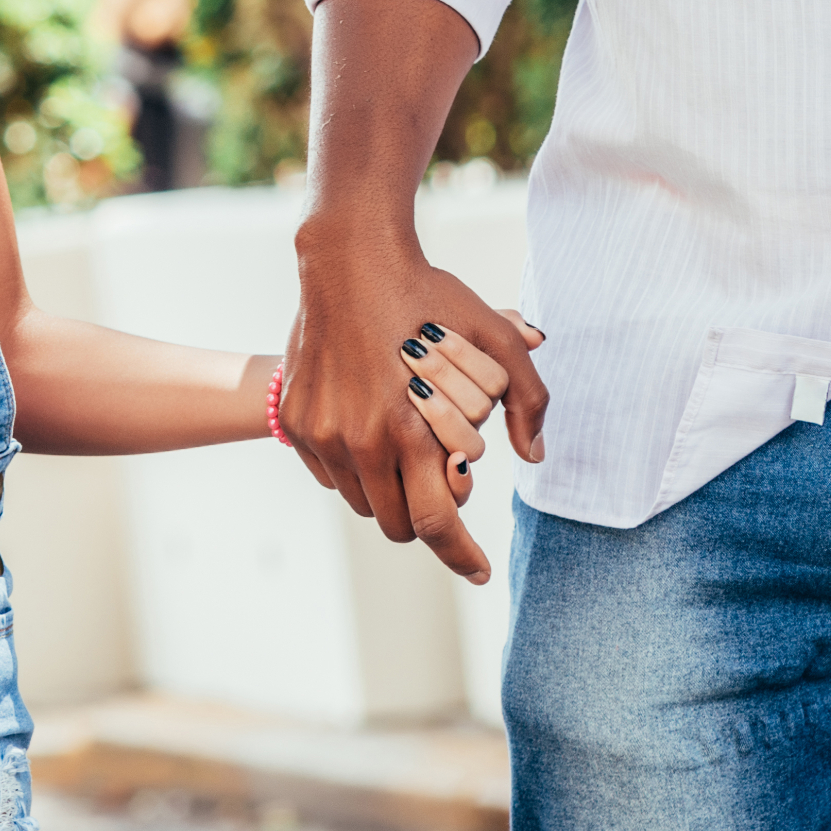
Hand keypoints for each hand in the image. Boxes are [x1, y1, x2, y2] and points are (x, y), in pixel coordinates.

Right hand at [283, 217, 548, 586]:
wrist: (348, 260)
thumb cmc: (428, 296)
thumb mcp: (494, 339)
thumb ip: (528, 400)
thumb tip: (535, 455)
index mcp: (411, 430)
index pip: (439, 525)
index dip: (463, 556)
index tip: (481, 571)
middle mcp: (361, 440)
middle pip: (399, 524)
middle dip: (429, 520)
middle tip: (446, 483)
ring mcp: (322, 433)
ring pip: (363, 502)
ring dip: (391, 493)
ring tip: (409, 450)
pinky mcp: (295, 420)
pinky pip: (331, 472)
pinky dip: (356, 468)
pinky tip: (373, 428)